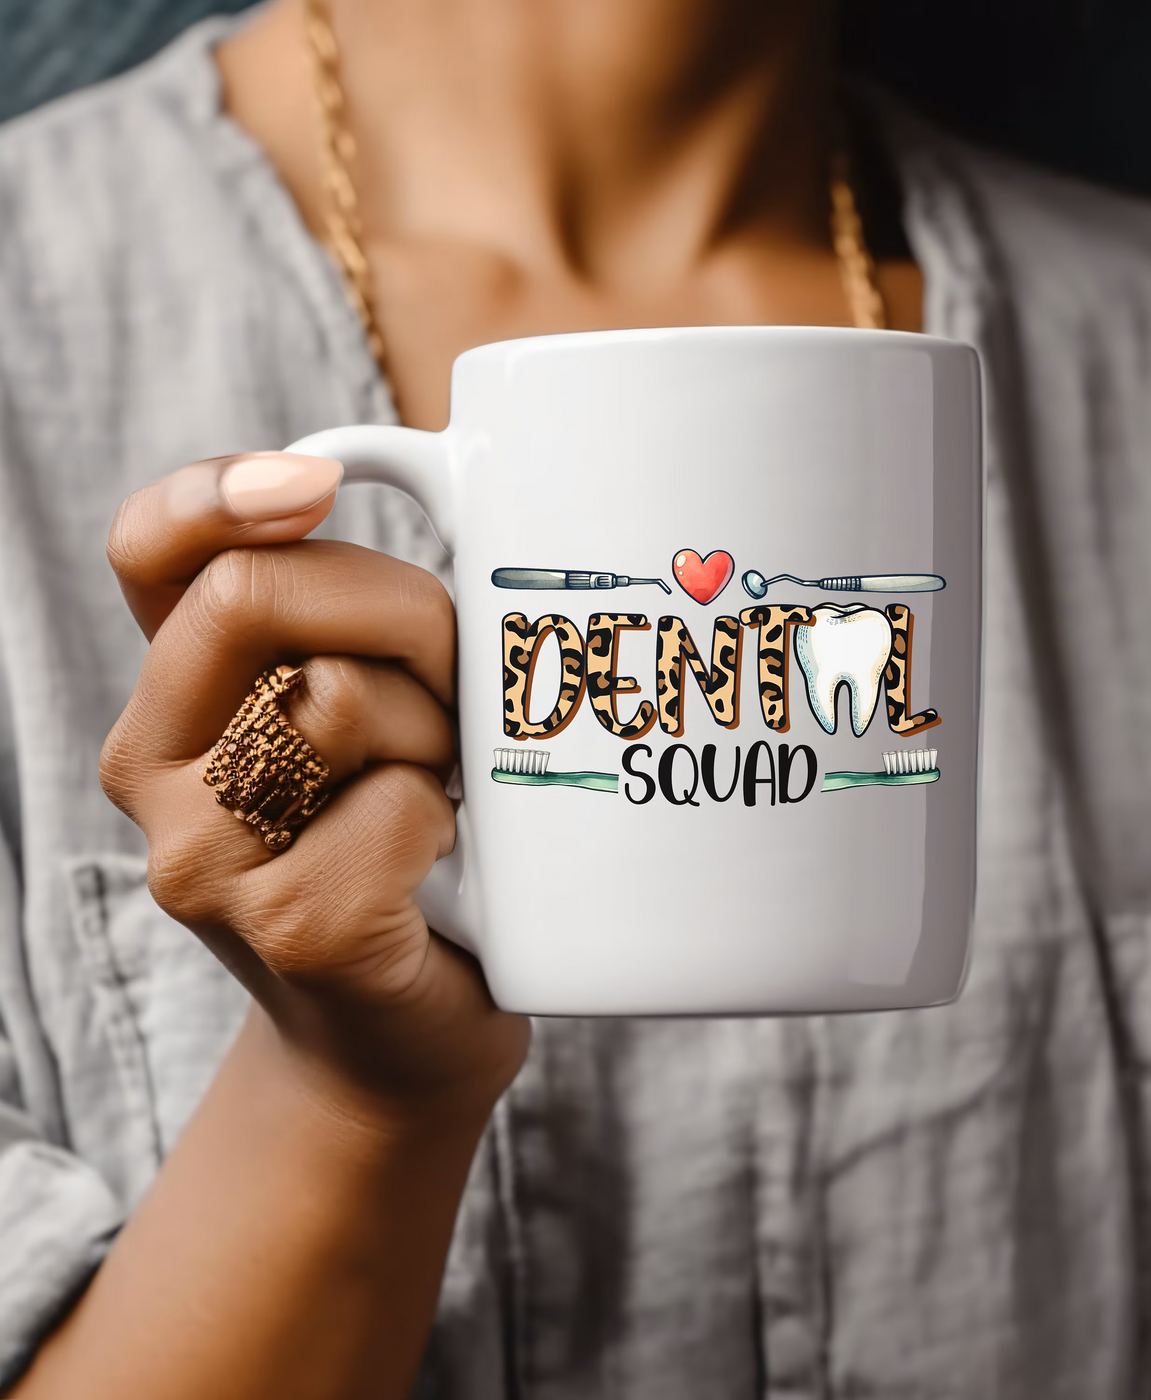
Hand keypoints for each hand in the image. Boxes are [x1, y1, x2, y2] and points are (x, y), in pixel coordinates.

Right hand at [100, 451, 528, 1129]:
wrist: (396, 1038)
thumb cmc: (399, 853)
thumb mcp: (363, 722)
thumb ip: (348, 624)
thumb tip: (408, 472)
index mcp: (175, 698)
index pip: (148, 552)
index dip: (220, 490)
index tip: (320, 484)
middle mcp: (156, 770)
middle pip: (258, 595)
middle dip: (401, 613)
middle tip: (454, 683)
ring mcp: (205, 859)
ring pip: (337, 696)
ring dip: (436, 728)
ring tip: (444, 786)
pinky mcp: (291, 926)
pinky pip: (397, 804)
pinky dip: (450, 819)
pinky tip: (441, 864)